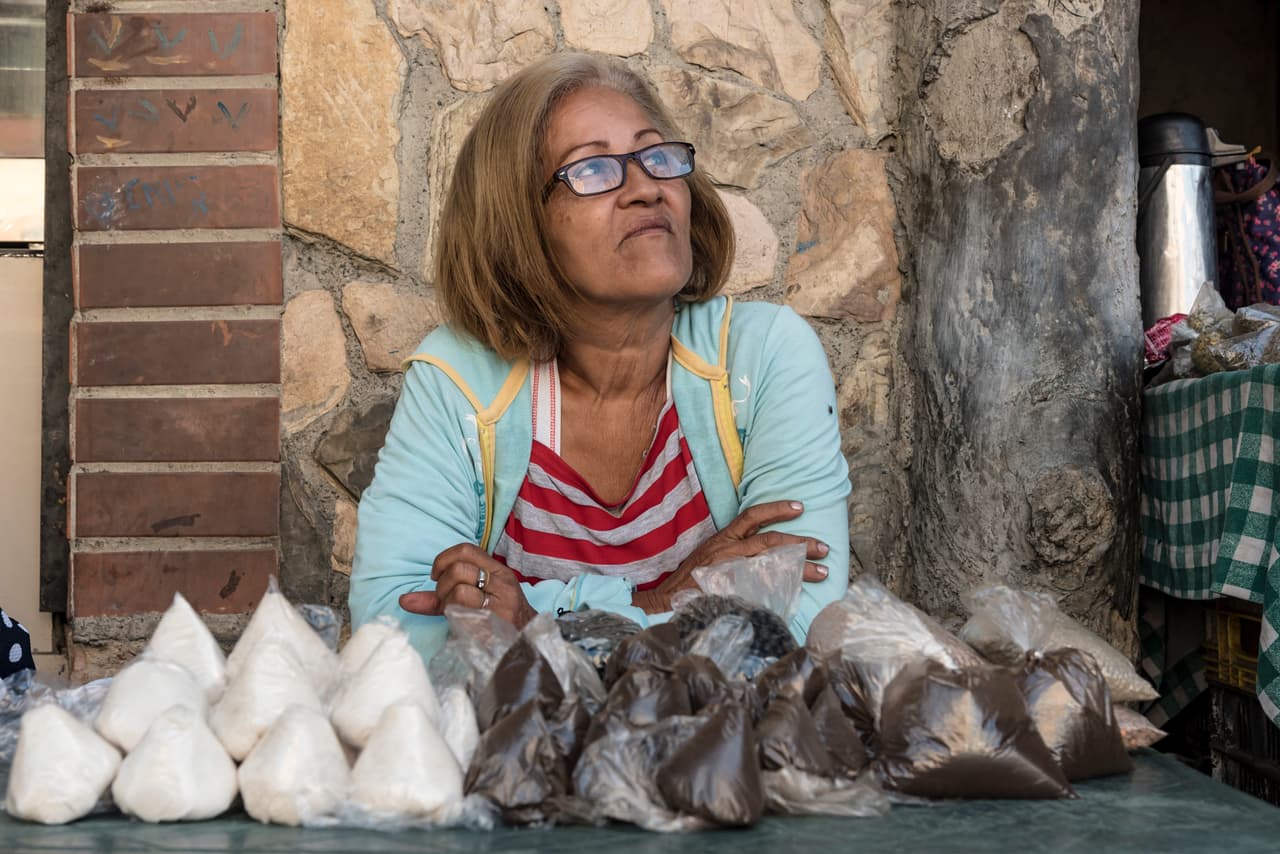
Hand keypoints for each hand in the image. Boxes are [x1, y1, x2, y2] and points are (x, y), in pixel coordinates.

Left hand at [398, 544, 537, 628]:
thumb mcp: (476, 599)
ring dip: (447, 602)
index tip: (436, 576)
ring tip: (453, 611)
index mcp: (499, 571)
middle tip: (445, 599)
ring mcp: (500, 604)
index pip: (467, 550)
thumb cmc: (498, 619)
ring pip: (459, 591)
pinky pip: (464, 614)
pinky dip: (454, 617)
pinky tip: (460, 623)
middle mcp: (502, 584)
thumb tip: (404, 600)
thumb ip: (441, 597)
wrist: (526, 643)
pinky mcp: (495, 623)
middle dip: (442, 585)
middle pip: (459, 570)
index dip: (444, 559)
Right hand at [634, 500, 829, 613]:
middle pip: (771, 540)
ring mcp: (729, 570)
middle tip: (824, 547)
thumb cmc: (691, 581)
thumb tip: (766, 554)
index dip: (777, 509)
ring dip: (801, 567)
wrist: (665, 602)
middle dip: (801, 542)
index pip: (752, 516)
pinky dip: (781, 589)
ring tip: (822, 571)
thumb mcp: (712, 558)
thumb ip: (736, 554)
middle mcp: (727, 550)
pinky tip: (799, 594)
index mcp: (723, 539)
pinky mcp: (730, 589)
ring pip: (772, 563)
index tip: (800, 507)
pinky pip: (760, 587)